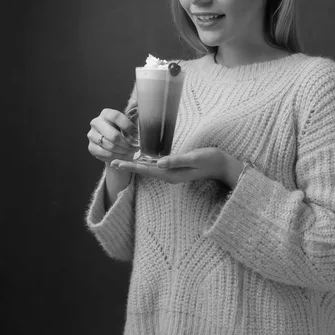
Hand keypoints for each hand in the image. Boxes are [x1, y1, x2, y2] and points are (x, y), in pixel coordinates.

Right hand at [87, 104, 138, 164]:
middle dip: (127, 144)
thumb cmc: (123, 131)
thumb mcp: (129, 122)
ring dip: (123, 151)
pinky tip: (123, 155)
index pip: (116, 117)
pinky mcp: (91, 147)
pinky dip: (117, 156)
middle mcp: (96, 122)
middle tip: (135, 147)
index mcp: (106, 113)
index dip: (128, 126)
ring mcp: (92, 135)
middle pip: (113, 135)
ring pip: (110, 146)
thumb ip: (134, 116)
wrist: (114, 143)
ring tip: (131, 151)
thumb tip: (139, 106)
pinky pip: (106, 154)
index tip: (137, 134)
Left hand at [110, 147, 229, 184]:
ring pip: (149, 169)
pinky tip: (140, 159)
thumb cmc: (210, 159)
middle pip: (145, 171)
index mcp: (172, 174)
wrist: (223, 165)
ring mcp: (173, 172)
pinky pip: (157, 167)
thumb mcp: (194, 158)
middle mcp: (170, 175)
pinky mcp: (176, 168)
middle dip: (129, 166)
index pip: (146, 170)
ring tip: (121, 160)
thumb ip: (177, 161)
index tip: (117, 163)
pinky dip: (146, 163)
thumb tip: (159, 163)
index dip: (131, 166)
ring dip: (136, 165)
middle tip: (112, 161)